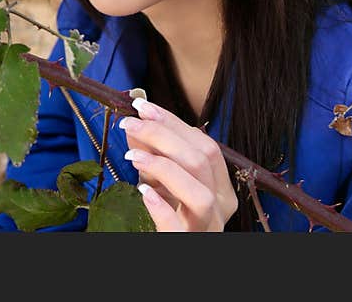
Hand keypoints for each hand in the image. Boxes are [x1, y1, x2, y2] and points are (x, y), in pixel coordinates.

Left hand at [119, 97, 237, 230]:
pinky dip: (161, 206)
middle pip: (202, 161)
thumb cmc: (170, 214)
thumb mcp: (162, 180)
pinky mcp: (186, 242)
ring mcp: (206, 227)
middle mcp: (221, 206)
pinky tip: (143, 193)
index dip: (173, 122)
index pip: (205, 144)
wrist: (173, 245)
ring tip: (133, 157)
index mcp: (221, 186)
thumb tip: (136, 122)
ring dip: (164, 168)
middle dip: (163, 135)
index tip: (143, 107)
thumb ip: (152, 152)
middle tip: (129, 124)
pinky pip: (178, 226)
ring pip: (199, 193)